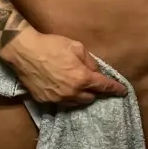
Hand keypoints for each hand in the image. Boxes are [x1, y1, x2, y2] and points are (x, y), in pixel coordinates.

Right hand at [0, 28, 126, 104]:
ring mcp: (57, 99)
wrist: (25, 51)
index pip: (103, 86)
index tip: (122, 91)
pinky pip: (61, 102)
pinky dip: (65, 96)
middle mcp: (72, 92)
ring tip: (77, 85)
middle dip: (94, 91)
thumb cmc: (51, 45)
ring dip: (80, 96)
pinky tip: (62, 87)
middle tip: (92, 82)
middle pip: (90, 98)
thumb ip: (90, 61)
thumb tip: (95, 71)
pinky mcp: (45, 101)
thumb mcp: (76, 47)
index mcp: (82, 78)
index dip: (115, 89)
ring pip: (76, 103)